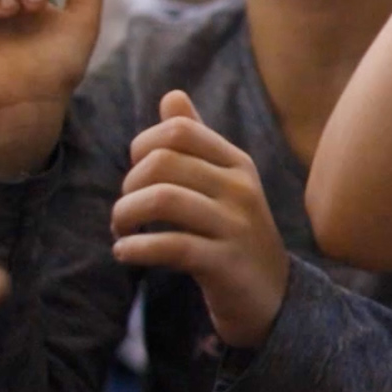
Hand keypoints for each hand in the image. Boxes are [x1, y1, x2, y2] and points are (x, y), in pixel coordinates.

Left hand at [111, 92, 288, 349]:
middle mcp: (240, 187)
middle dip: (128, 186)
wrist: (271, 295)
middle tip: (124, 211)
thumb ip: (196, 140)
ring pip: (163, 200)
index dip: (142, 146)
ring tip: (121, 232)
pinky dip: (136, 249)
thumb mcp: (222, 183)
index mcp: (236, 162)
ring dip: (125, 216)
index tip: (135, 175)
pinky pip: (170, 246)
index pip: (179, 131)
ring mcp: (235, 225)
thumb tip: (172, 95)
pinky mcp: (224, 262)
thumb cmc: (234, 234)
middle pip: (163, 162)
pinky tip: (125, 254)